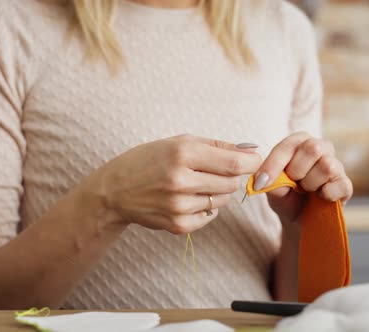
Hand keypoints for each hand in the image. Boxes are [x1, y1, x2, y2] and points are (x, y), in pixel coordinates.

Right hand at [92, 134, 260, 233]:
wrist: (115, 190)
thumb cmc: (149, 160)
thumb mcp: (179, 142)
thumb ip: (218, 146)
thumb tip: (252, 150)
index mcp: (182, 154)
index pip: (234, 163)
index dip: (251, 162)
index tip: (254, 160)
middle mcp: (180, 180)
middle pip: (231, 183)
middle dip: (231, 176)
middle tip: (215, 170)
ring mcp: (179, 206)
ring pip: (222, 200)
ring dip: (216, 192)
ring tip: (195, 184)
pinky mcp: (178, 225)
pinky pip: (210, 217)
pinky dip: (205, 208)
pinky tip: (187, 199)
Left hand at [254, 132, 352, 221]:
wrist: (299, 220)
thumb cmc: (286, 197)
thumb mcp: (273, 190)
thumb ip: (272, 182)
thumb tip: (269, 180)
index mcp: (299, 143)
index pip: (288, 146)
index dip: (273, 164)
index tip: (261, 182)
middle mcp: (321, 148)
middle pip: (313, 148)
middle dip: (296, 171)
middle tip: (293, 183)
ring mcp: (336, 165)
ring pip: (326, 166)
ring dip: (310, 184)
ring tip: (307, 190)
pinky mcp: (346, 184)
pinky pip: (339, 185)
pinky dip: (326, 194)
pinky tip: (320, 197)